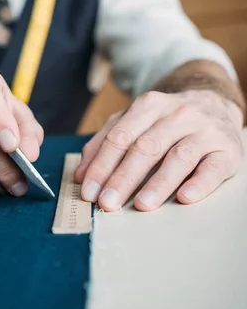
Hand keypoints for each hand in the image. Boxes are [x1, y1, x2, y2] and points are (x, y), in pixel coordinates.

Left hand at [75, 90, 243, 211]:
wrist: (215, 103)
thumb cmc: (165, 121)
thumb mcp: (133, 122)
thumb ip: (104, 143)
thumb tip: (81, 176)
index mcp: (148, 106)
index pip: (119, 137)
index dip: (101, 166)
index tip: (89, 191)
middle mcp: (177, 114)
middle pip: (145, 148)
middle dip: (123, 178)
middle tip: (108, 203)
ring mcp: (204, 130)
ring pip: (178, 157)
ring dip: (158, 183)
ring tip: (141, 204)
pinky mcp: (228, 148)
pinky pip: (213, 167)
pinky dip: (199, 183)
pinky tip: (185, 197)